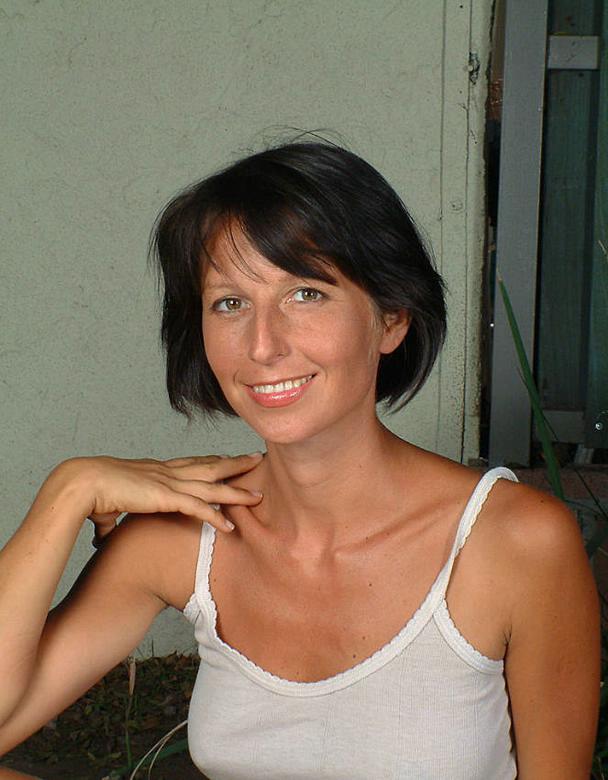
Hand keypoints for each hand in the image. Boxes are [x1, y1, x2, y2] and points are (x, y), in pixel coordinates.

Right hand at [65, 453, 263, 543]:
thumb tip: (102, 539)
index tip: (226, 459)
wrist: (82, 483)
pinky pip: (198, 508)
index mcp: (154, 470)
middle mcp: (166, 472)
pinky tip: (230, 526)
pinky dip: (215, 516)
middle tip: (256, 458)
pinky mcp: (165, 497)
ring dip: (237, 491)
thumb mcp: (106, 508)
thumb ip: (110, 522)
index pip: (190, 463)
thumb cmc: (90, 494)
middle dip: (235, 464)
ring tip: (258, 495)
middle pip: (210, 466)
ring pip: (212, 486)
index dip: (210, 461)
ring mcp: (168, 483)